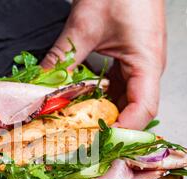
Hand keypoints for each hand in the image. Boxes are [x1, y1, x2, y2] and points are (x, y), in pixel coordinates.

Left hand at [41, 0, 166, 129]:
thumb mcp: (83, 27)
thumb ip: (61, 60)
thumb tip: (38, 88)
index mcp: (148, 62)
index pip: (144, 109)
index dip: (123, 130)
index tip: (97, 142)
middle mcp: (148, 68)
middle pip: (135, 111)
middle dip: (110, 128)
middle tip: (83, 141)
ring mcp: (140, 65)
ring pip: (126, 101)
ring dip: (105, 114)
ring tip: (80, 128)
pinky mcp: (130, 59)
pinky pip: (119, 87)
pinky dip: (102, 98)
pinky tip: (84, 104)